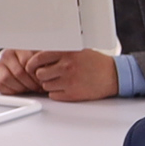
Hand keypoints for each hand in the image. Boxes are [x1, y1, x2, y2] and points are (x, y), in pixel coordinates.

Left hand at [0, 48, 122, 101]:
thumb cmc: (96, 63)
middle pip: (39, 74)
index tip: (31, 67)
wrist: (113, 76)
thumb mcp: (78, 50)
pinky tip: (66, 88)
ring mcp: (69, 81)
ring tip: (60, 81)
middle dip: (42, 75)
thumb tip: (39, 56)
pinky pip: (54, 95)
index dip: (32, 64)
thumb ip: (60, 52)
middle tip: (49, 74)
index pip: (39, 58)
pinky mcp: (72, 94)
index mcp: (67, 53)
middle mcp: (67, 66)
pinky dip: (57, 93)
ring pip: (45, 86)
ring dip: (49, 84)